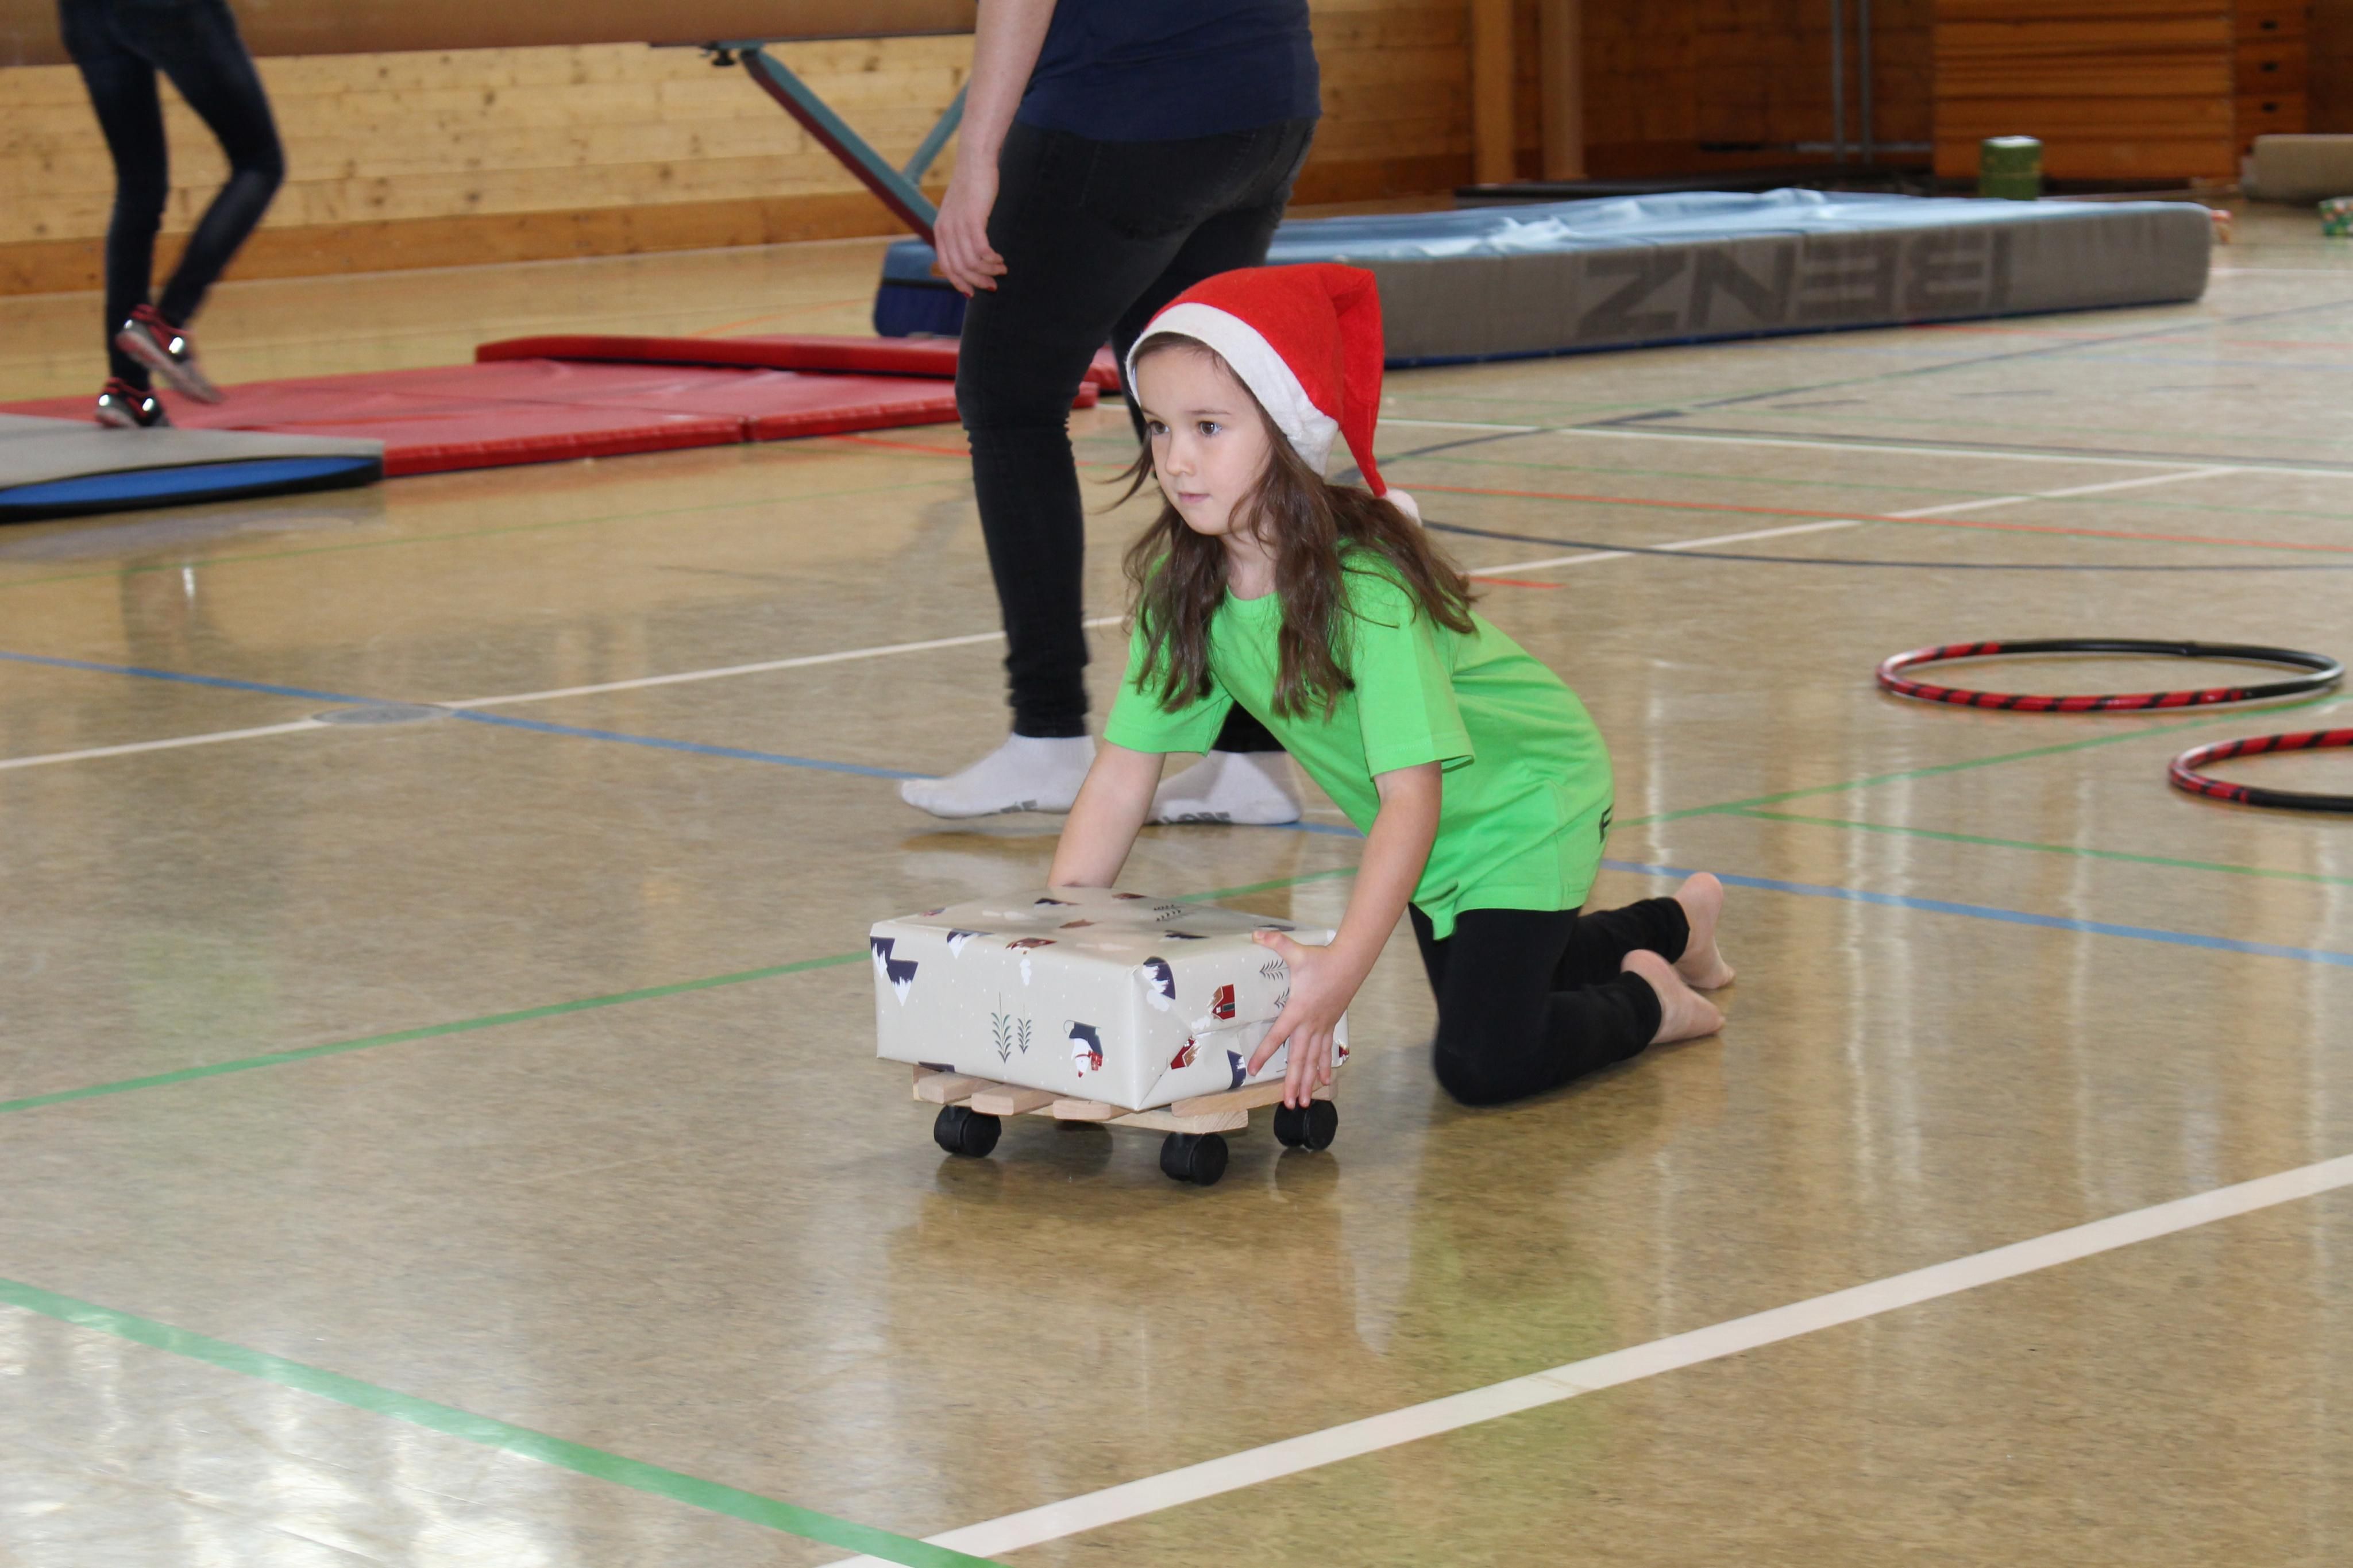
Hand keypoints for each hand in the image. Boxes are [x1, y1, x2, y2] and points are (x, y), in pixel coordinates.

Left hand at [932, 166, 1005, 295]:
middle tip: (994, 285)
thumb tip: (973, 253)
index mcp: (941, 230)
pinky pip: (981, 250)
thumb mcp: (961, 211)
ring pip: (971, 262)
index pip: (947, 266)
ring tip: (1002, 270)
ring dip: (988, 271)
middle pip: (959, 268)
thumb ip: (961, 231)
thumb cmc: (973, 186)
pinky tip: (1000, 258)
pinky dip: (992, 259)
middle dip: (977, 281)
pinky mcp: (973, 219)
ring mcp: (958, 225)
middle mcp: (946, 230)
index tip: (974, 292)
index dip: (960, 283)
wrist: (976, 160)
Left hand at [1248, 931, 1359, 1109]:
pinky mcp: (1330, 1026)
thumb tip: (1255, 934)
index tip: (1254, 1069)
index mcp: (1298, 1011)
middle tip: (1289, 1104)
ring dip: (1309, 1082)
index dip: (1264, 1053)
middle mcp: (1310, 1024)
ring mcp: (1322, 1027)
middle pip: (1299, 1059)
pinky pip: (1325, 1052)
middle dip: (1294, 1083)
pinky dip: (1324, 1068)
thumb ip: (1275, 943)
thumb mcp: (1296, 952)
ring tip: (1304, 1103)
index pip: (1277, 1036)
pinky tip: (1325, 1083)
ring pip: (1314, 1061)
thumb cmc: (1321, 960)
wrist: (1350, 963)